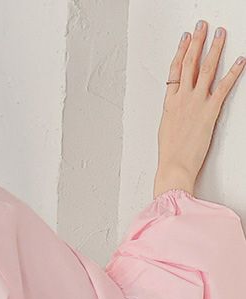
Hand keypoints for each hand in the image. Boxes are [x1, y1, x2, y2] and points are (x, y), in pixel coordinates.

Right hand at [154, 19, 243, 198]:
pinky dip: (233, 72)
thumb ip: (174, 114)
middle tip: (202, 27)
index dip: (180, 52)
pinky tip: (240, 60)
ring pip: (206, 69)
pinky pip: (223, 86)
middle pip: (189, 63)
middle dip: (196, 42)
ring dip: (214, 49)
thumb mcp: (166, 130)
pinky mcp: (210, 111)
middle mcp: (182, 99)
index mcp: (170, 104)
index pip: (175, 71)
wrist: (175, 166)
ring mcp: (196, 103)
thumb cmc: (170, 154)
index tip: (185, 39)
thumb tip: (178, 107)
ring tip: (220, 34)